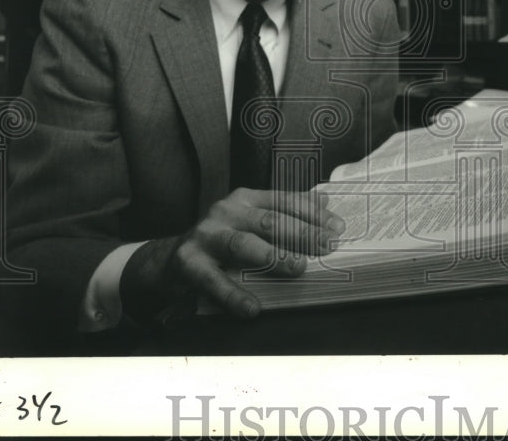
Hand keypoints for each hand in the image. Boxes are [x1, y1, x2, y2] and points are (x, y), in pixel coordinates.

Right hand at [121, 188, 344, 323]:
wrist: (170, 258)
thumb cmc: (222, 239)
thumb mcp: (250, 219)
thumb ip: (283, 212)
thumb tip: (324, 200)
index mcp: (245, 198)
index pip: (284, 201)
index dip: (313, 213)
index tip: (337, 227)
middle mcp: (226, 211)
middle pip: (269, 221)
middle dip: (302, 234)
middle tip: (327, 247)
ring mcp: (206, 235)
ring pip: (243, 244)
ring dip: (273, 256)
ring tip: (298, 268)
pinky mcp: (188, 263)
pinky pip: (214, 281)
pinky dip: (234, 295)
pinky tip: (252, 308)